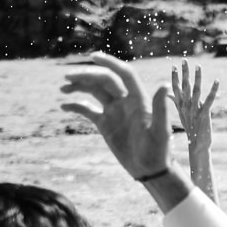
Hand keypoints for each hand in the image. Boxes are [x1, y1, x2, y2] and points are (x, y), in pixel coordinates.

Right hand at [60, 52, 171, 179]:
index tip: (93, 56)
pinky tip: (64, 106)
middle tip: (67, 77)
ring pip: (95, 91)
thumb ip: (160, 109)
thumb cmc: (158, 151)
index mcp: (139, 99)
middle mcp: (126, 102)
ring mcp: (114, 111)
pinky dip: (76, 105)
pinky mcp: (105, 124)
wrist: (150, 170)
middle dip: (87, 76)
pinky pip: (88, 110)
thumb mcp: (160, 131)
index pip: (124, 74)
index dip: (111, 63)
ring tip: (63, 88)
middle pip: (105, 80)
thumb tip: (163, 84)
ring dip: (79, 86)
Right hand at [170, 61, 219, 152]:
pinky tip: (217, 81)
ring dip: (197, 78)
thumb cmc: (190, 129)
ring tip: (199, 67)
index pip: (175, 89)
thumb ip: (176, 103)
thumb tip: (168, 95)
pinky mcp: (204, 115)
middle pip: (184, 87)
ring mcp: (194, 111)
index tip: (173, 66)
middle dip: (185, 73)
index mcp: (180, 106)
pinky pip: (209, 101)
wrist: (196, 145)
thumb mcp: (181, 114)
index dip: (174, 77)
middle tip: (185, 60)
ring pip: (195, 91)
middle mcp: (185, 107)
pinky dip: (213, 91)